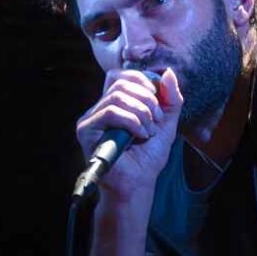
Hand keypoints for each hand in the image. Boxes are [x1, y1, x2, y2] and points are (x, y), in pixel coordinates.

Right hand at [75, 67, 182, 200]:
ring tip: (148, 132)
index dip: (143, 81)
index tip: (158, 102)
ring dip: (141, 113)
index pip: (124, 76)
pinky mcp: (86, 129)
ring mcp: (91, 118)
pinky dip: (131, 122)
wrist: (139, 183)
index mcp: (117, 104)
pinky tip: (139, 136)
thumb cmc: (148, 157)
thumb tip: (168, 72)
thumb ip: (170, 99)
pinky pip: (110, 112)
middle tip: (156, 121)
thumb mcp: (166, 123)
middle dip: (147, 99)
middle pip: (121, 81)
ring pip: (117, 96)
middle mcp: (101, 108)